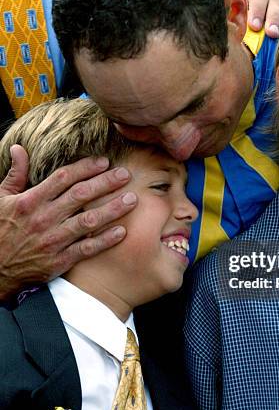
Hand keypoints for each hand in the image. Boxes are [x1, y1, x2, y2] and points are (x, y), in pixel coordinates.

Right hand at [0, 145, 136, 300]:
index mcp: (29, 201)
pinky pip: (86, 249)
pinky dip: (105, 240)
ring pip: (88, 221)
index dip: (86, 168)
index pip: (63, 178)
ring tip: (132, 199)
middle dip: (106, 183)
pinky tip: (122, 231)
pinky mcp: (57, 262)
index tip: (104, 162)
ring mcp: (51, 241)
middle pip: (80, 195)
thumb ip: (15, 174)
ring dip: (112, 209)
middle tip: (126, 175)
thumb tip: (19, 148)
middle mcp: (42, 219)